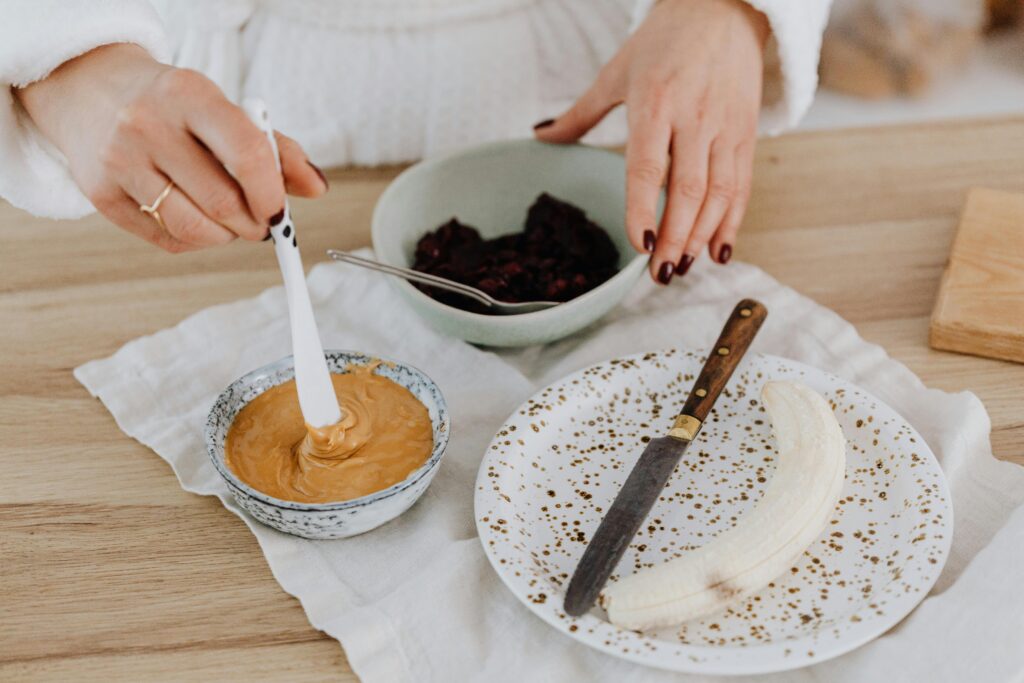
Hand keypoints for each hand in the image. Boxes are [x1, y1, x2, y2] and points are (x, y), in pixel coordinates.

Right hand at [16, 44, 326, 252]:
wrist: (91, 90)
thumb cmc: (174, 106)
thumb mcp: (224, 110)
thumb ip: (276, 149)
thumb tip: (317, 188)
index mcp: (189, 94)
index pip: (246, 152)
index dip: (271, 193)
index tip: (279, 211)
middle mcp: (147, 124)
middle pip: (222, 202)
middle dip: (253, 223)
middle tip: (260, 222)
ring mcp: (119, 160)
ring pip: (193, 229)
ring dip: (225, 237)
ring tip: (229, 223)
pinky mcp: (102, 194)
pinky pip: (166, 239)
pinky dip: (194, 240)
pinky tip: (196, 219)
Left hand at [534, 0, 768, 283]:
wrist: (725, 6)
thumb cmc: (666, 39)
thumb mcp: (617, 72)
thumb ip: (580, 114)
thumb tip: (540, 137)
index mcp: (655, 103)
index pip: (648, 167)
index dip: (643, 209)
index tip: (639, 245)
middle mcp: (694, 117)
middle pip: (688, 190)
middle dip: (675, 238)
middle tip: (660, 275)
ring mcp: (725, 127)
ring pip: (719, 192)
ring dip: (702, 236)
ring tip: (684, 267)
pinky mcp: (746, 133)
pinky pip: (742, 185)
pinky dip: (732, 221)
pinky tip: (719, 250)